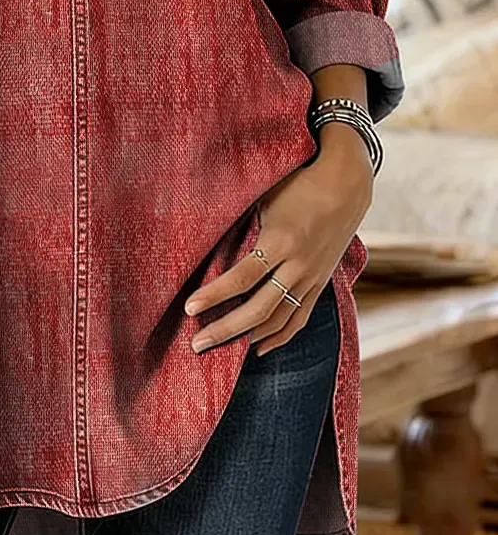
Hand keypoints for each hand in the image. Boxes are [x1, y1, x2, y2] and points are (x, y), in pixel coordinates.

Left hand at [183, 123, 373, 356]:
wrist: (346, 185)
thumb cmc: (297, 185)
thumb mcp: (265, 199)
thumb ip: (242, 224)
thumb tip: (204, 240)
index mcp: (281, 240)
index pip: (242, 277)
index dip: (215, 295)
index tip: (189, 307)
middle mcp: (298, 265)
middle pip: (258, 309)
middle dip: (224, 328)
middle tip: (196, 343)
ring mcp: (312, 278)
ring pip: (278, 320)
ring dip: (247, 338)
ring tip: (218, 348)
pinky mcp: (320, 284)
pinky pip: (299, 319)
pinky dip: (279, 337)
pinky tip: (258, 349)